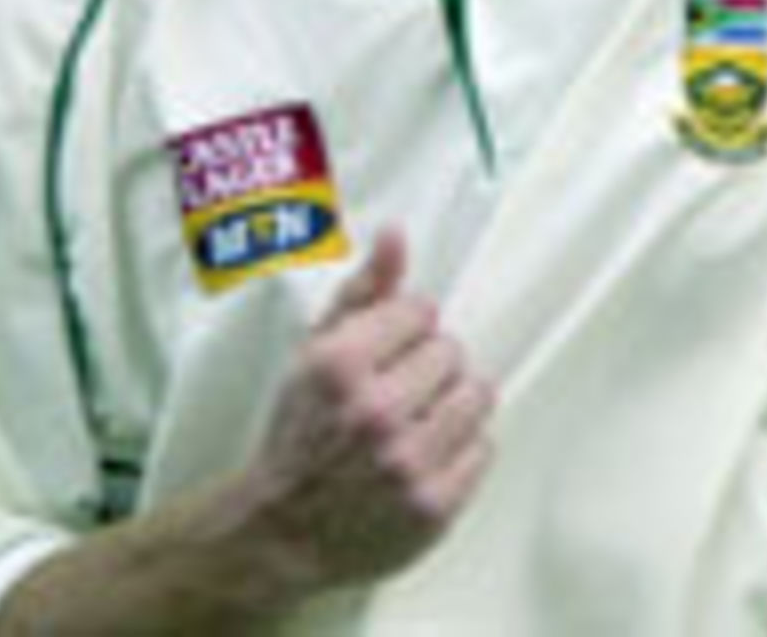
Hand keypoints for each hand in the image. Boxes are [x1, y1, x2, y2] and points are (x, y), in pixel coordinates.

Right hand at [247, 227, 496, 592]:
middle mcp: (375, 411)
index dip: (405, 328)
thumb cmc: (300, 433)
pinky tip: (427, 453)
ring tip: (420, 418)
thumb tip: (396, 235)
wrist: (282, 531)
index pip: (421, 310)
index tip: (387, 351)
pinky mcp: (433, 507)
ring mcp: (407, 463)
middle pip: (451, 350)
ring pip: (477, 394)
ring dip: (453, 402)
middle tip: (400, 390)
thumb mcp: (314, 352)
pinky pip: (484, 448)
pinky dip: (461, 448)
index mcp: (340, 364)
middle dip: (428, 365)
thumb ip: (362, 291)